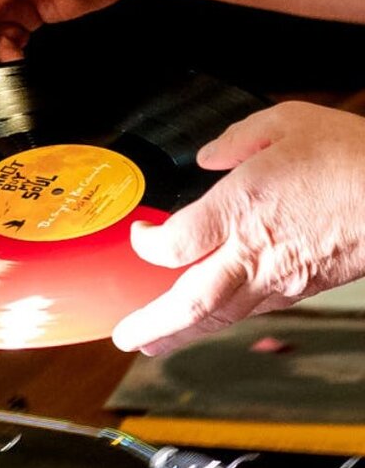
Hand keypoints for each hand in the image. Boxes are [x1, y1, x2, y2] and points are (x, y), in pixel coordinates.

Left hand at [112, 101, 364, 355]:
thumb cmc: (351, 159)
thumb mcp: (286, 123)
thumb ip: (237, 139)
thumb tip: (208, 156)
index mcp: (241, 209)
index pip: (174, 244)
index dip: (148, 245)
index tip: (141, 237)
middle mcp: (253, 252)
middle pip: (190, 302)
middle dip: (153, 324)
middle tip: (126, 337)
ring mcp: (278, 278)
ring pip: (221, 317)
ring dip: (183, 334)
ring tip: (155, 345)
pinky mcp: (300, 289)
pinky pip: (252, 311)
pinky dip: (223, 321)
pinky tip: (212, 319)